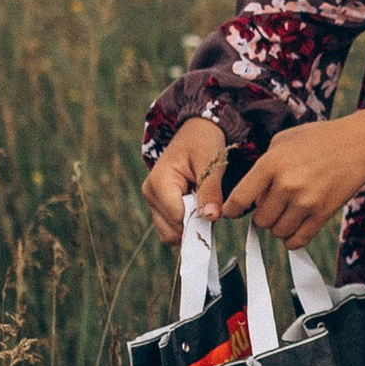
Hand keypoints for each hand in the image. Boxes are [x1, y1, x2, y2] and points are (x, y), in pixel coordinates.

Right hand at [144, 119, 228, 242]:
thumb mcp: (211, 162)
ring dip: (191, 225)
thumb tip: (211, 217)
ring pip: (171, 233)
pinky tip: (198, 206)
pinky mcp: (160, 207)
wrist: (196, 132)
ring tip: (203, 203)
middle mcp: (150, 194)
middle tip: (210, 204)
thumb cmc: (203, 142)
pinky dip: (188, 224)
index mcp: (159, 182)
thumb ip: (211, 190)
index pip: (177, 217)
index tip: (214, 207)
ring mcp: (153, 202)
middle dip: (194, 224)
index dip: (198, 218)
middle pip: (171, 230)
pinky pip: (173, 228)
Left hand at [220, 108, 364, 249]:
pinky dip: (292, 239)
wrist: (358, 145)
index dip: (232, 210)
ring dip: (279, 227)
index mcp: (271, 163)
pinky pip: (298, 240)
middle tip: (273, 205)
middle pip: (260, 220)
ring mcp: (306, 201)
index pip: (240, 199)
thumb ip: (264, 166)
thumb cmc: (319, 139)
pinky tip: (294, 228)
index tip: (233, 212)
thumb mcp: (283, 141)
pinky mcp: (322, 214)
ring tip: (287, 213)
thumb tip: (255, 195)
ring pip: (277, 232)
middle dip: (262, 215)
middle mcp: (286, 184)